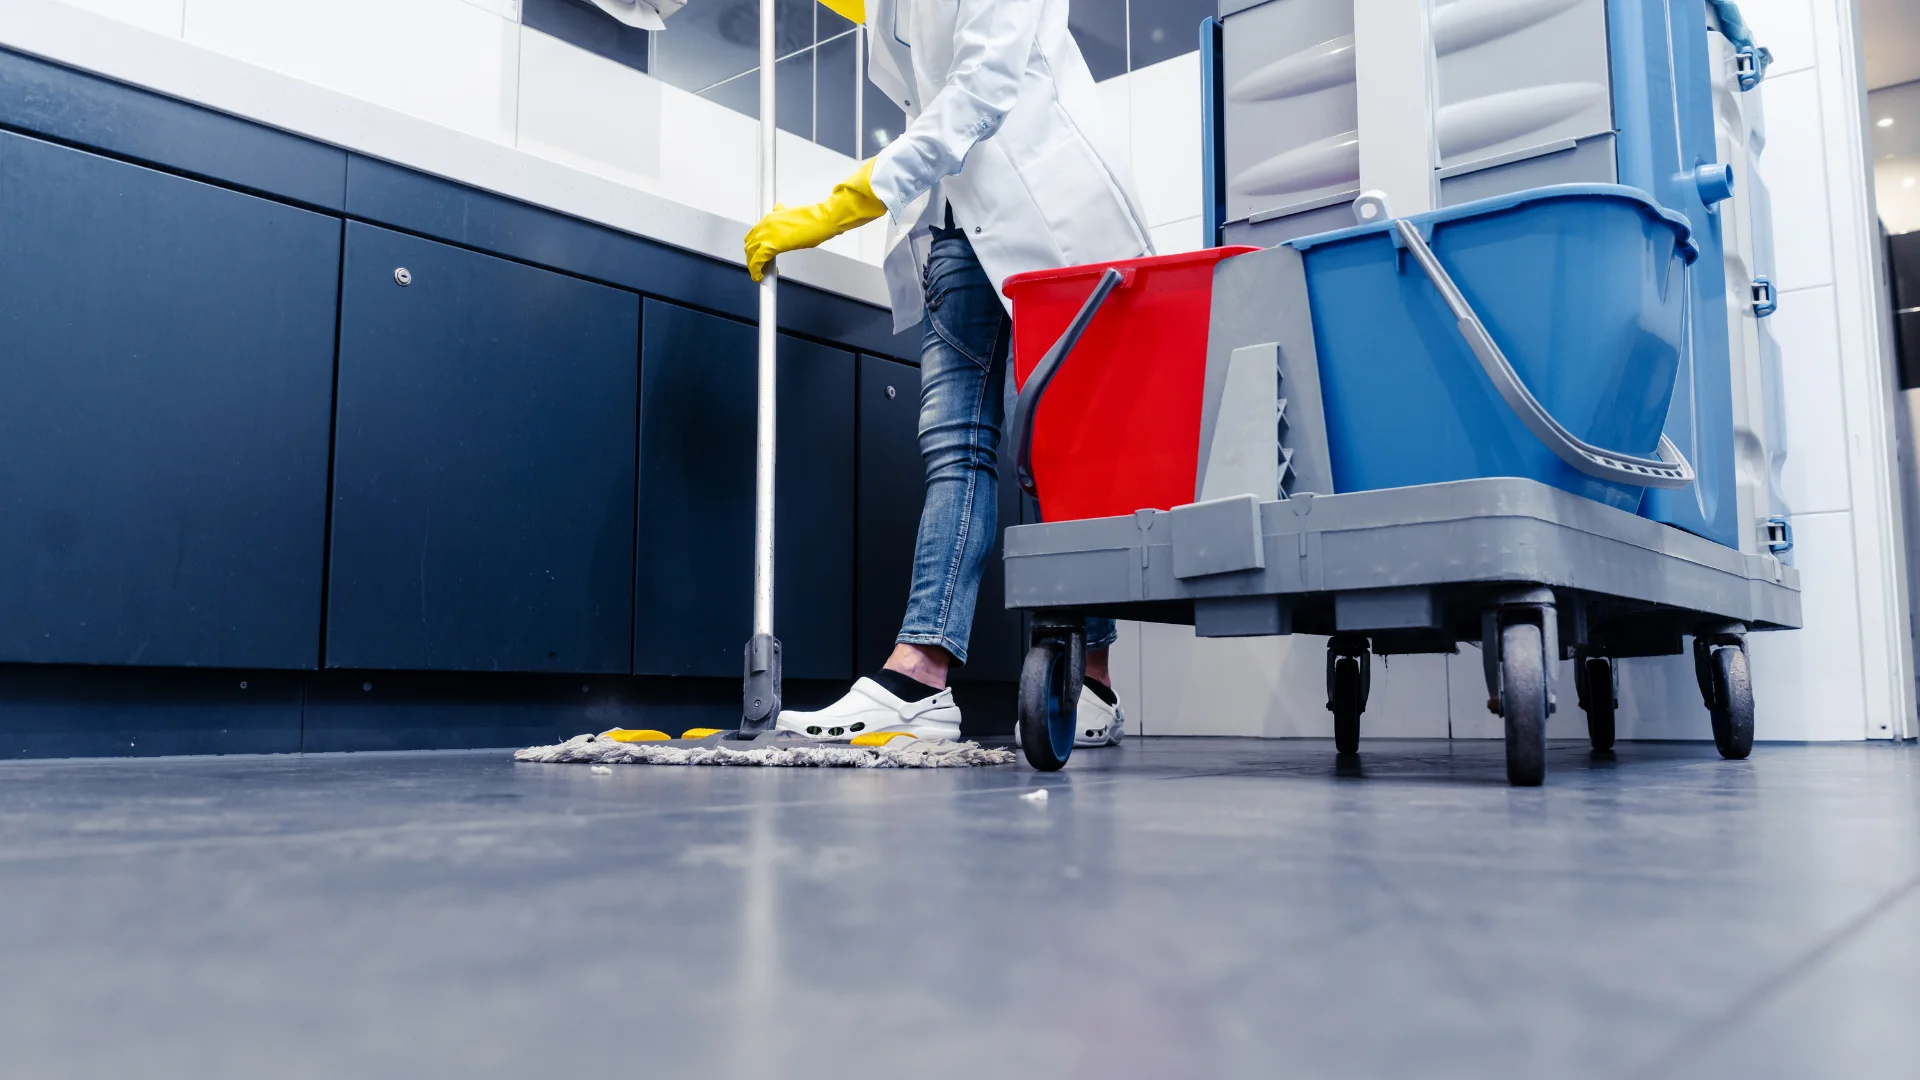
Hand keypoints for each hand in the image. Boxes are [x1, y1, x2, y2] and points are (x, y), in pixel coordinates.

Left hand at [743, 160, 885, 281]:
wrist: (821, 219)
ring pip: (750, 255)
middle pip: (749, 246)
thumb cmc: (813, 218)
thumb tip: (782, 213)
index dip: (754, 248)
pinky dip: (756, 271)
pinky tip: (760, 278)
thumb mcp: (794, 215)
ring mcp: (766, 235)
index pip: (753, 236)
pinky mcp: (771, 245)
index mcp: (769, 218)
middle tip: (762, 268)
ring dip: (754, 266)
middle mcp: (765, 226)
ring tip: (762, 274)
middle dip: (753, 259)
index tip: (759, 257)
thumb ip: (783, 216)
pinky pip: (756, 262)